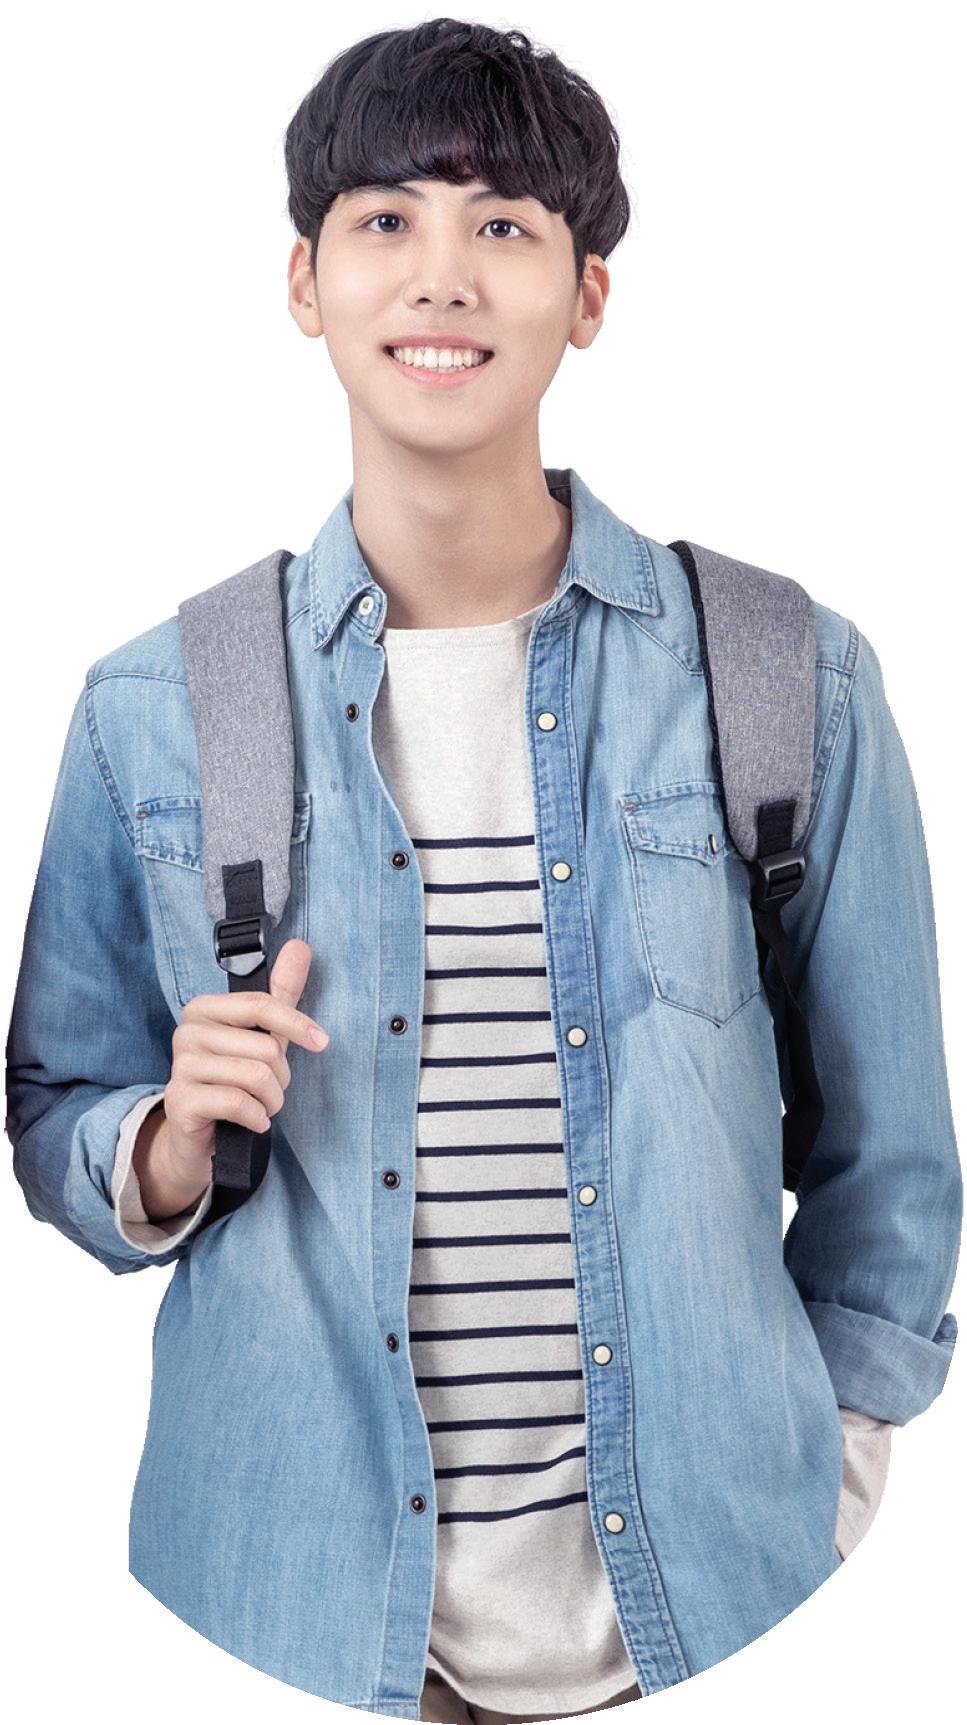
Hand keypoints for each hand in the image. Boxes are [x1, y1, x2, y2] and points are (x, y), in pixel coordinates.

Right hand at [136, 940, 328, 1206]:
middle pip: (264, 1047)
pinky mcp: (180, 1101)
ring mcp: (180, 1066)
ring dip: (271, 1100)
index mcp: (204, 1008)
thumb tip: (301, 945)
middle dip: (281, 1076)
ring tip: (261, 1106)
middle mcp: (186, 1032)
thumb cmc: (232, 1081)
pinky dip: (257, 1117)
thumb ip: (280, 993)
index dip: (297, 1024)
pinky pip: (239, 1102)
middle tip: (269, 1090)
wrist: (197, 1137)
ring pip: (256, 1075)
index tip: (321, 1042)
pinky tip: (253, 1122)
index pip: (262, 1005)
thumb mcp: (260, 1036)